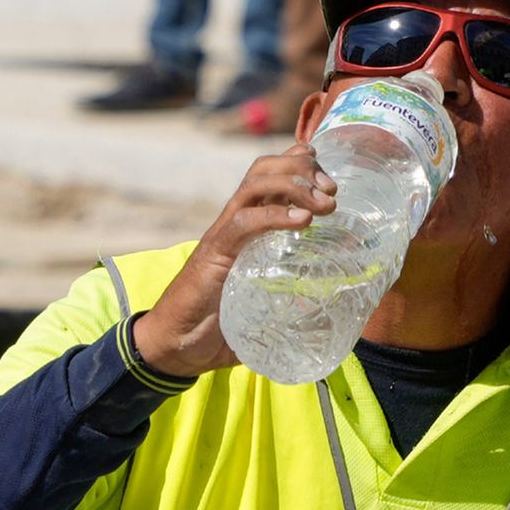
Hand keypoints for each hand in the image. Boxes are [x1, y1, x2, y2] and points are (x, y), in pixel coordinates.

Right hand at [132, 143, 336, 377]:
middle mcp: (234, 222)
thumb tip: (323, 304)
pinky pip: (243, 222)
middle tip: (333, 190)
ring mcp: (222, 234)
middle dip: (303, 169)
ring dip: (294, 185)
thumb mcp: (265, 304)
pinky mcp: (214, 253)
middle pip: (263, 170)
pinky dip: (275, 215)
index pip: (270, 177)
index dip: (299, 165)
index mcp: (247, 228)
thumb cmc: (220, 326)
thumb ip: (291, 298)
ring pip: (254, 185)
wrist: (177, 344)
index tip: (330, 178)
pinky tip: (302, 220)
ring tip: (325, 204)